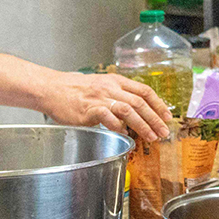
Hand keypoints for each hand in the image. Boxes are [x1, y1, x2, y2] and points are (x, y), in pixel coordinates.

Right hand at [39, 71, 171, 141]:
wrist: (52, 88)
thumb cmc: (74, 90)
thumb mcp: (101, 86)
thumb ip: (117, 96)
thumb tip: (134, 111)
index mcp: (116, 81)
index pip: (144, 91)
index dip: (158, 104)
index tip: (167, 116)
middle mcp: (111, 87)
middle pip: (140, 102)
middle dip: (155, 118)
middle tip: (164, 132)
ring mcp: (100, 98)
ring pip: (129, 110)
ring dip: (143, 125)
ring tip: (151, 137)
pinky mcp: (89, 109)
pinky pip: (108, 117)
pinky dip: (118, 126)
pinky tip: (124, 134)